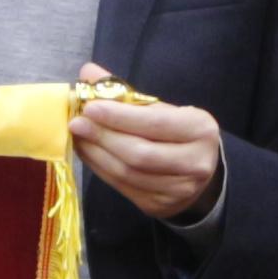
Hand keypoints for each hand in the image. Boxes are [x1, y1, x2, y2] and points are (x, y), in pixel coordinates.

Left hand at [69, 63, 220, 219]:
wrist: (200, 172)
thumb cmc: (177, 132)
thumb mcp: (162, 108)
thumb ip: (126, 92)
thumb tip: (88, 73)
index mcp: (199, 129)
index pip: (154, 123)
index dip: (119, 117)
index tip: (90, 107)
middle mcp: (194, 162)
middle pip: (139, 153)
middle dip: (103, 137)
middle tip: (77, 123)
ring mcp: (178, 189)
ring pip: (127, 173)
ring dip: (97, 154)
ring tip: (79, 136)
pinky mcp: (158, 205)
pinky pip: (122, 186)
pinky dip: (100, 168)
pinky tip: (88, 153)